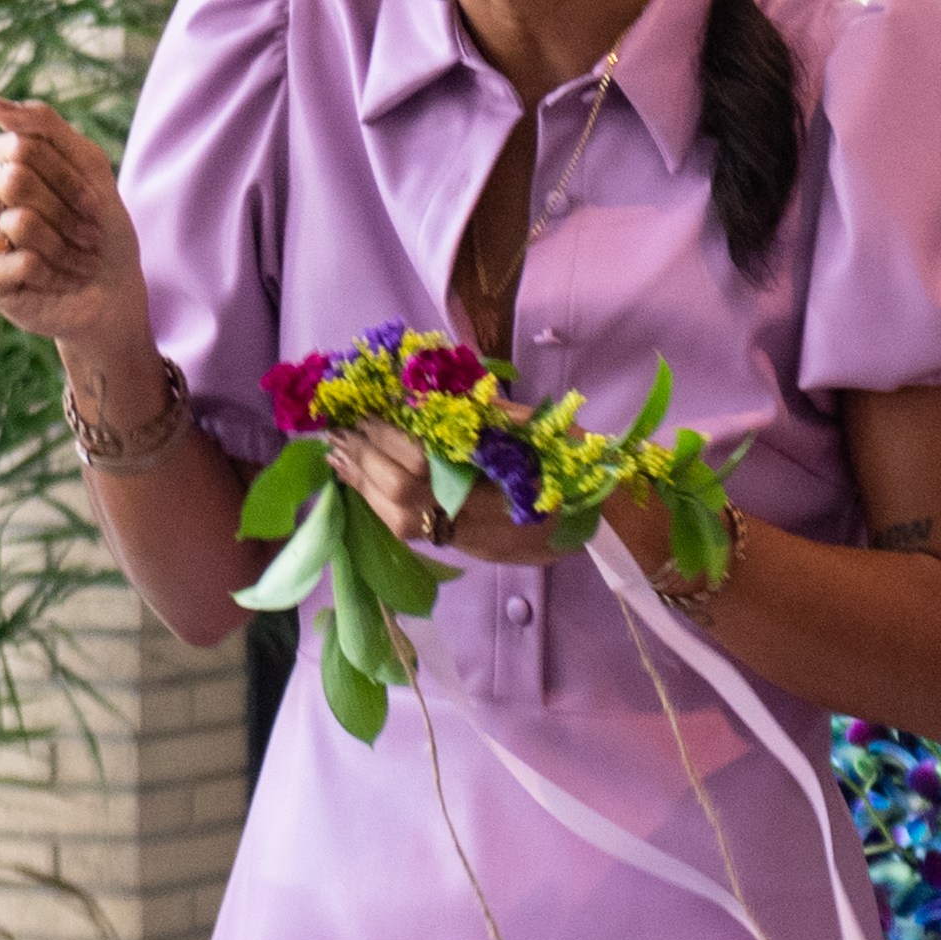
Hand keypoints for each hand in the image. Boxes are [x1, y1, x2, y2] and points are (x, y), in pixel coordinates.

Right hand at [0, 98, 153, 360]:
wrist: (110, 289)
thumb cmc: (99, 226)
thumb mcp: (87, 164)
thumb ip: (42, 125)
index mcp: (2, 161)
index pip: (22, 146)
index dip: (67, 178)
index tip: (94, 204)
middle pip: (15, 180)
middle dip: (65, 212)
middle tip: (87, 235)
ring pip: (19, 223)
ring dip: (63, 245)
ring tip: (76, 261)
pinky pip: (14, 261)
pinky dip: (49, 272)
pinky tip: (54, 280)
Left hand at [324, 419, 581, 569]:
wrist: (604, 522)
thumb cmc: (577, 468)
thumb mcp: (543, 431)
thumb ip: (491, 414)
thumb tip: (433, 391)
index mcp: (494, 488)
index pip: (421, 468)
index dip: (386, 442)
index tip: (362, 415)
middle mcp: (475, 521)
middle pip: (401, 495)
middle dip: (364, 461)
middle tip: (336, 430)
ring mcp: (468, 540)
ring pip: (398, 520)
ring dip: (362, 485)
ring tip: (337, 454)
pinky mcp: (464, 548)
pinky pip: (409, 531)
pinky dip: (378, 504)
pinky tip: (362, 481)